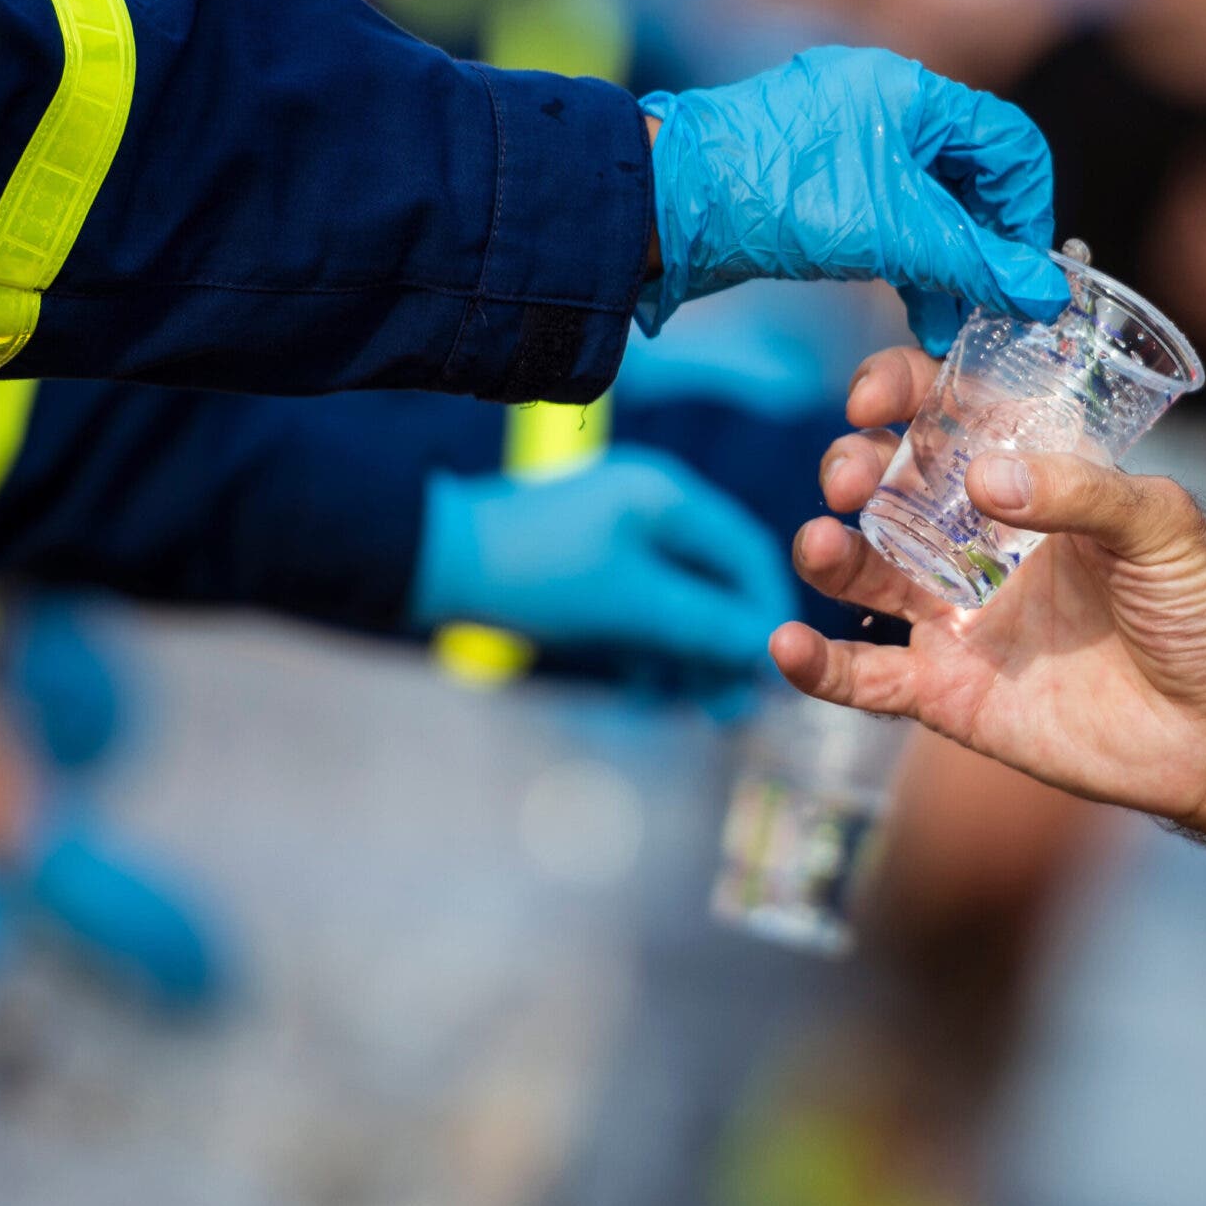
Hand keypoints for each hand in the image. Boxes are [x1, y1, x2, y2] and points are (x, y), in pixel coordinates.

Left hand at [413, 448, 796, 678]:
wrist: (428, 564)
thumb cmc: (535, 574)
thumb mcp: (631, 605)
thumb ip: (705, 625)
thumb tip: (770, 649)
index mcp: (667, 496)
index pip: (746, 551)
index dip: (767, 613)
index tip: (776, 672)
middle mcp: (648, 508)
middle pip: (711, 581)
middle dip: (722, 646)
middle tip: (728, 710)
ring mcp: (614, 537)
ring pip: (673, 602)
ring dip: (684, 656)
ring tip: (687, 710)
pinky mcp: (584, 569)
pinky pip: (635, 609)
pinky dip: (645, 649)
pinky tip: (643, 693)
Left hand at [640, 47, 1065, 353]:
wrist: (666, 204)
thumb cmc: (778, 194)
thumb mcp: (895, 232)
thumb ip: (976, 264)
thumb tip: (1047, 297)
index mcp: (911, 93)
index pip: (1009, 143)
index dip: (1028, 211)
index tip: (1027, 275)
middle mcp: (886, 109)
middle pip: (973, 177)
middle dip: (988, 248)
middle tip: (995, 310)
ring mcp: (850, 147)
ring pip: (931, 206)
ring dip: (950, 267)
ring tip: (954, 330)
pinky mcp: (822, 187)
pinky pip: (891, 221)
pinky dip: (911, 264)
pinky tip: (918, 314)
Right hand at [769, 349, 1205, 827]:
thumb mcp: (1165, 525)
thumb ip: (1081, 492)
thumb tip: (985, 477)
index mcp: (1033, 477)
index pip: (949, 413)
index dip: (902, 392)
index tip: (874, 396)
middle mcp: (982, 538)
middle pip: (887, 486)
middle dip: (853, 467)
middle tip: (852, 473)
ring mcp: (957, 614)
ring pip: (863, 572)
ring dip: (827, 552)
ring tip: (820, 543)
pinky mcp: (946, 691)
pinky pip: (864, 676)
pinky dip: (817, 666)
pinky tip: (787, 648)